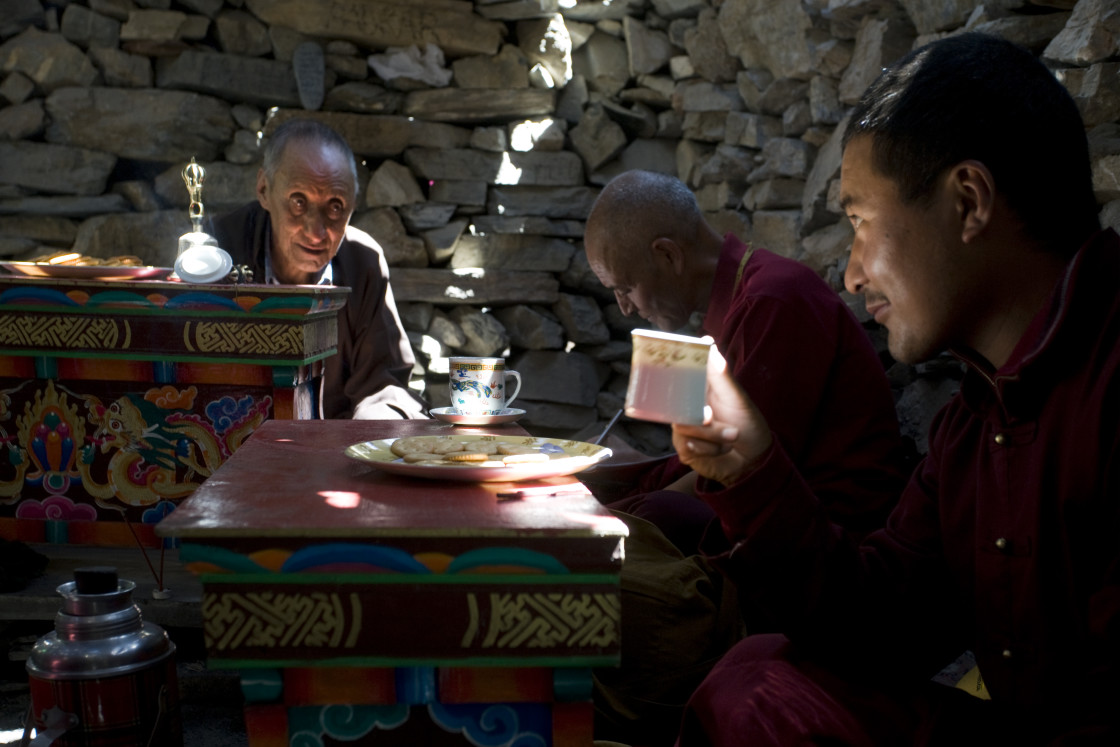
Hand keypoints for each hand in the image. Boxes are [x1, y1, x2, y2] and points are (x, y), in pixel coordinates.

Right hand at [671, 346, 772, 485]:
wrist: (754, 461)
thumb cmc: (749, 425)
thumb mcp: (737, 398)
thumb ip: (721, 374)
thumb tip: (708, 343)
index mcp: (700, 390)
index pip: (679, 375)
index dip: (673, 370)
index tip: (672, 364)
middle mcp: (688, 407)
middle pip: (674, 403)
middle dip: (697, 414)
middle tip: (710, 417)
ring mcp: (685, 428)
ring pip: (683, 426)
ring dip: (712, 434)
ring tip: (732, 436)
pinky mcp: (685, 448)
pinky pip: (686, 445)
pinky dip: (708, 449)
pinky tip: (721, 449)